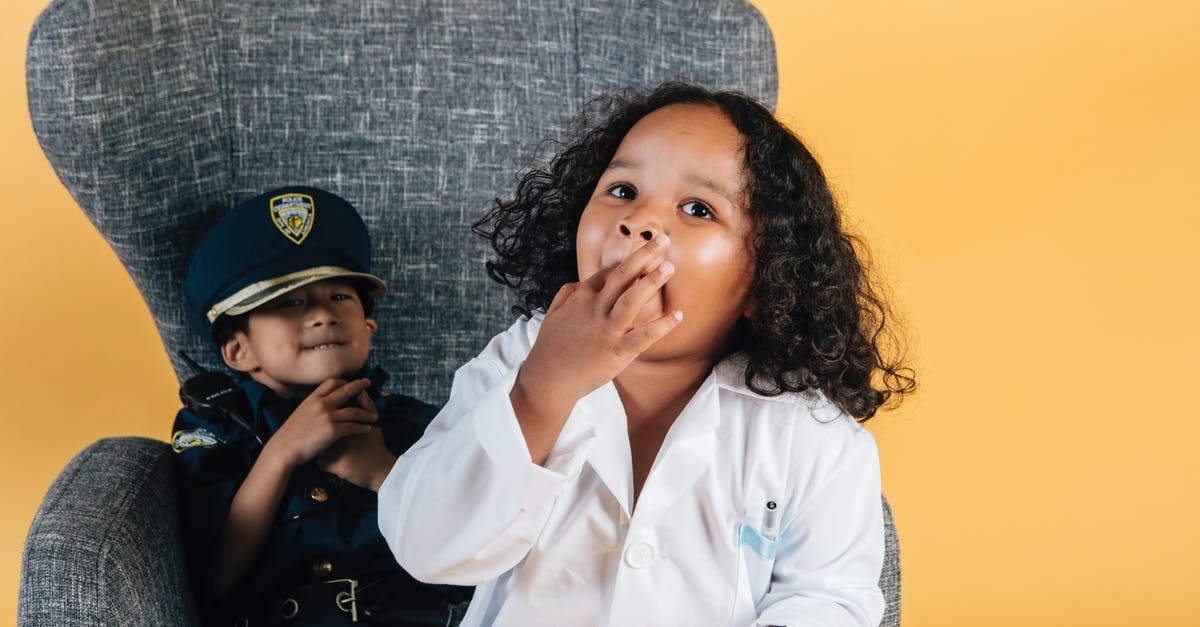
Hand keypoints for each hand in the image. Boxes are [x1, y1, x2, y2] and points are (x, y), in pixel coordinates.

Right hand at [261, 378, 377, 470]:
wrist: (282, 449)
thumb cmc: (289, 436)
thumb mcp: (299, 413)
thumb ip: (311, 408)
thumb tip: (318, 407)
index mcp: (312, 399)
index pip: (331, 382)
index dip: (344, 382)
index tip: (351, 384)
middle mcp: (321, 404)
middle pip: (346, 390)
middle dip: (360, 386)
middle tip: (368, 384)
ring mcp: (327, 417)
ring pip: (354, 411)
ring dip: (366, 413)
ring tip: (374, 416)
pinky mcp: (332, 431)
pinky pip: (353, 427)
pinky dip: (362, 427)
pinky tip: (368, 429)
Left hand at [317, 393, 397, 490]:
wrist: (384, 471)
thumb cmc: (378, 447)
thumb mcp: (376, 425)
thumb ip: (368, 406)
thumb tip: (361, 392)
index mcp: (351, 425)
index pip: (329, 418)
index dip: (324, 422)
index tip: (326, 426)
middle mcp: (345, 437)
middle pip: (321, 432)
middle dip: (319, 435)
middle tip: (319, 438)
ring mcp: (342, 453)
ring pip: (319, 448)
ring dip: (319, 450)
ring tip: (323, 452)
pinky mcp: (339, 467)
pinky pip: (321, 463)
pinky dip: (322, 463)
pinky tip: (328, 463)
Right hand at [511, 234, 682, 462]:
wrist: (547, 380)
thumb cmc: (549, 349)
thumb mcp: (551, 316)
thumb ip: (566, 296)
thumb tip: (578, 282)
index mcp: (580, 299)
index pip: (607, 273)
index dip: (628, 261)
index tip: (645, 251)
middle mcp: (594, 310)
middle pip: (621, 276)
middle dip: (642, 256)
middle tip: (662, 239)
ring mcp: (606, 331)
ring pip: (631, 300)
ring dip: (651, 282)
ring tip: (669, 266)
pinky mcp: (616, 353)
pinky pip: (642, 337)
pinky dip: (661, 326)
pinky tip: (678, 315)